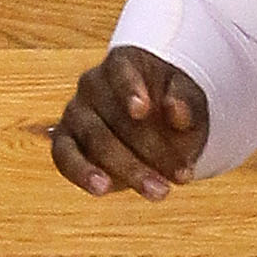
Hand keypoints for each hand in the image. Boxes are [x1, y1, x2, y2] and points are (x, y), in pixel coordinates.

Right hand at [50, 48, 209, 200]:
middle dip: (152, 149)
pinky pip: (65, 156)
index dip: (129, 90)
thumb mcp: (190, 102)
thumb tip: (176, 110)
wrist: (156, 128)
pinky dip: (82, 172)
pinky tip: (102, 189)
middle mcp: (93, 84)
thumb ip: (186, 103)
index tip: (141, 111)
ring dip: (129, 169)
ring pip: (95, 140)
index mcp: (123, 64)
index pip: (121, 71)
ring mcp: (75, 113)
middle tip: (183, 177)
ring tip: (158, 191)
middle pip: (116, 116)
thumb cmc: (173, 108)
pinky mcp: (65, 142)